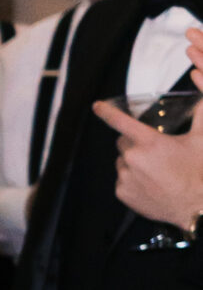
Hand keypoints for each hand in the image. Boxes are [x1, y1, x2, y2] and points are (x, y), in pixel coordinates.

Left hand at [94, 98, 202, 231]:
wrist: (196, 205)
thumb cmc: (198, 173)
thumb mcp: (201, 139)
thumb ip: (201, 112)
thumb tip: (201, 84)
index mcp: (150, 142)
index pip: (120, 121)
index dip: (106, 111)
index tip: (98, 106)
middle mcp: (134, 158)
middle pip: (122, 142)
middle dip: (134, 143)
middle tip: (153, 152)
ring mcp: (126, 177)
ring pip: (122, 161)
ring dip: (133, 162)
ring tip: (154, 171)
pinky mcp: (123, 193)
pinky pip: (121, 179)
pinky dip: (131, 179)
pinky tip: (149, 183)